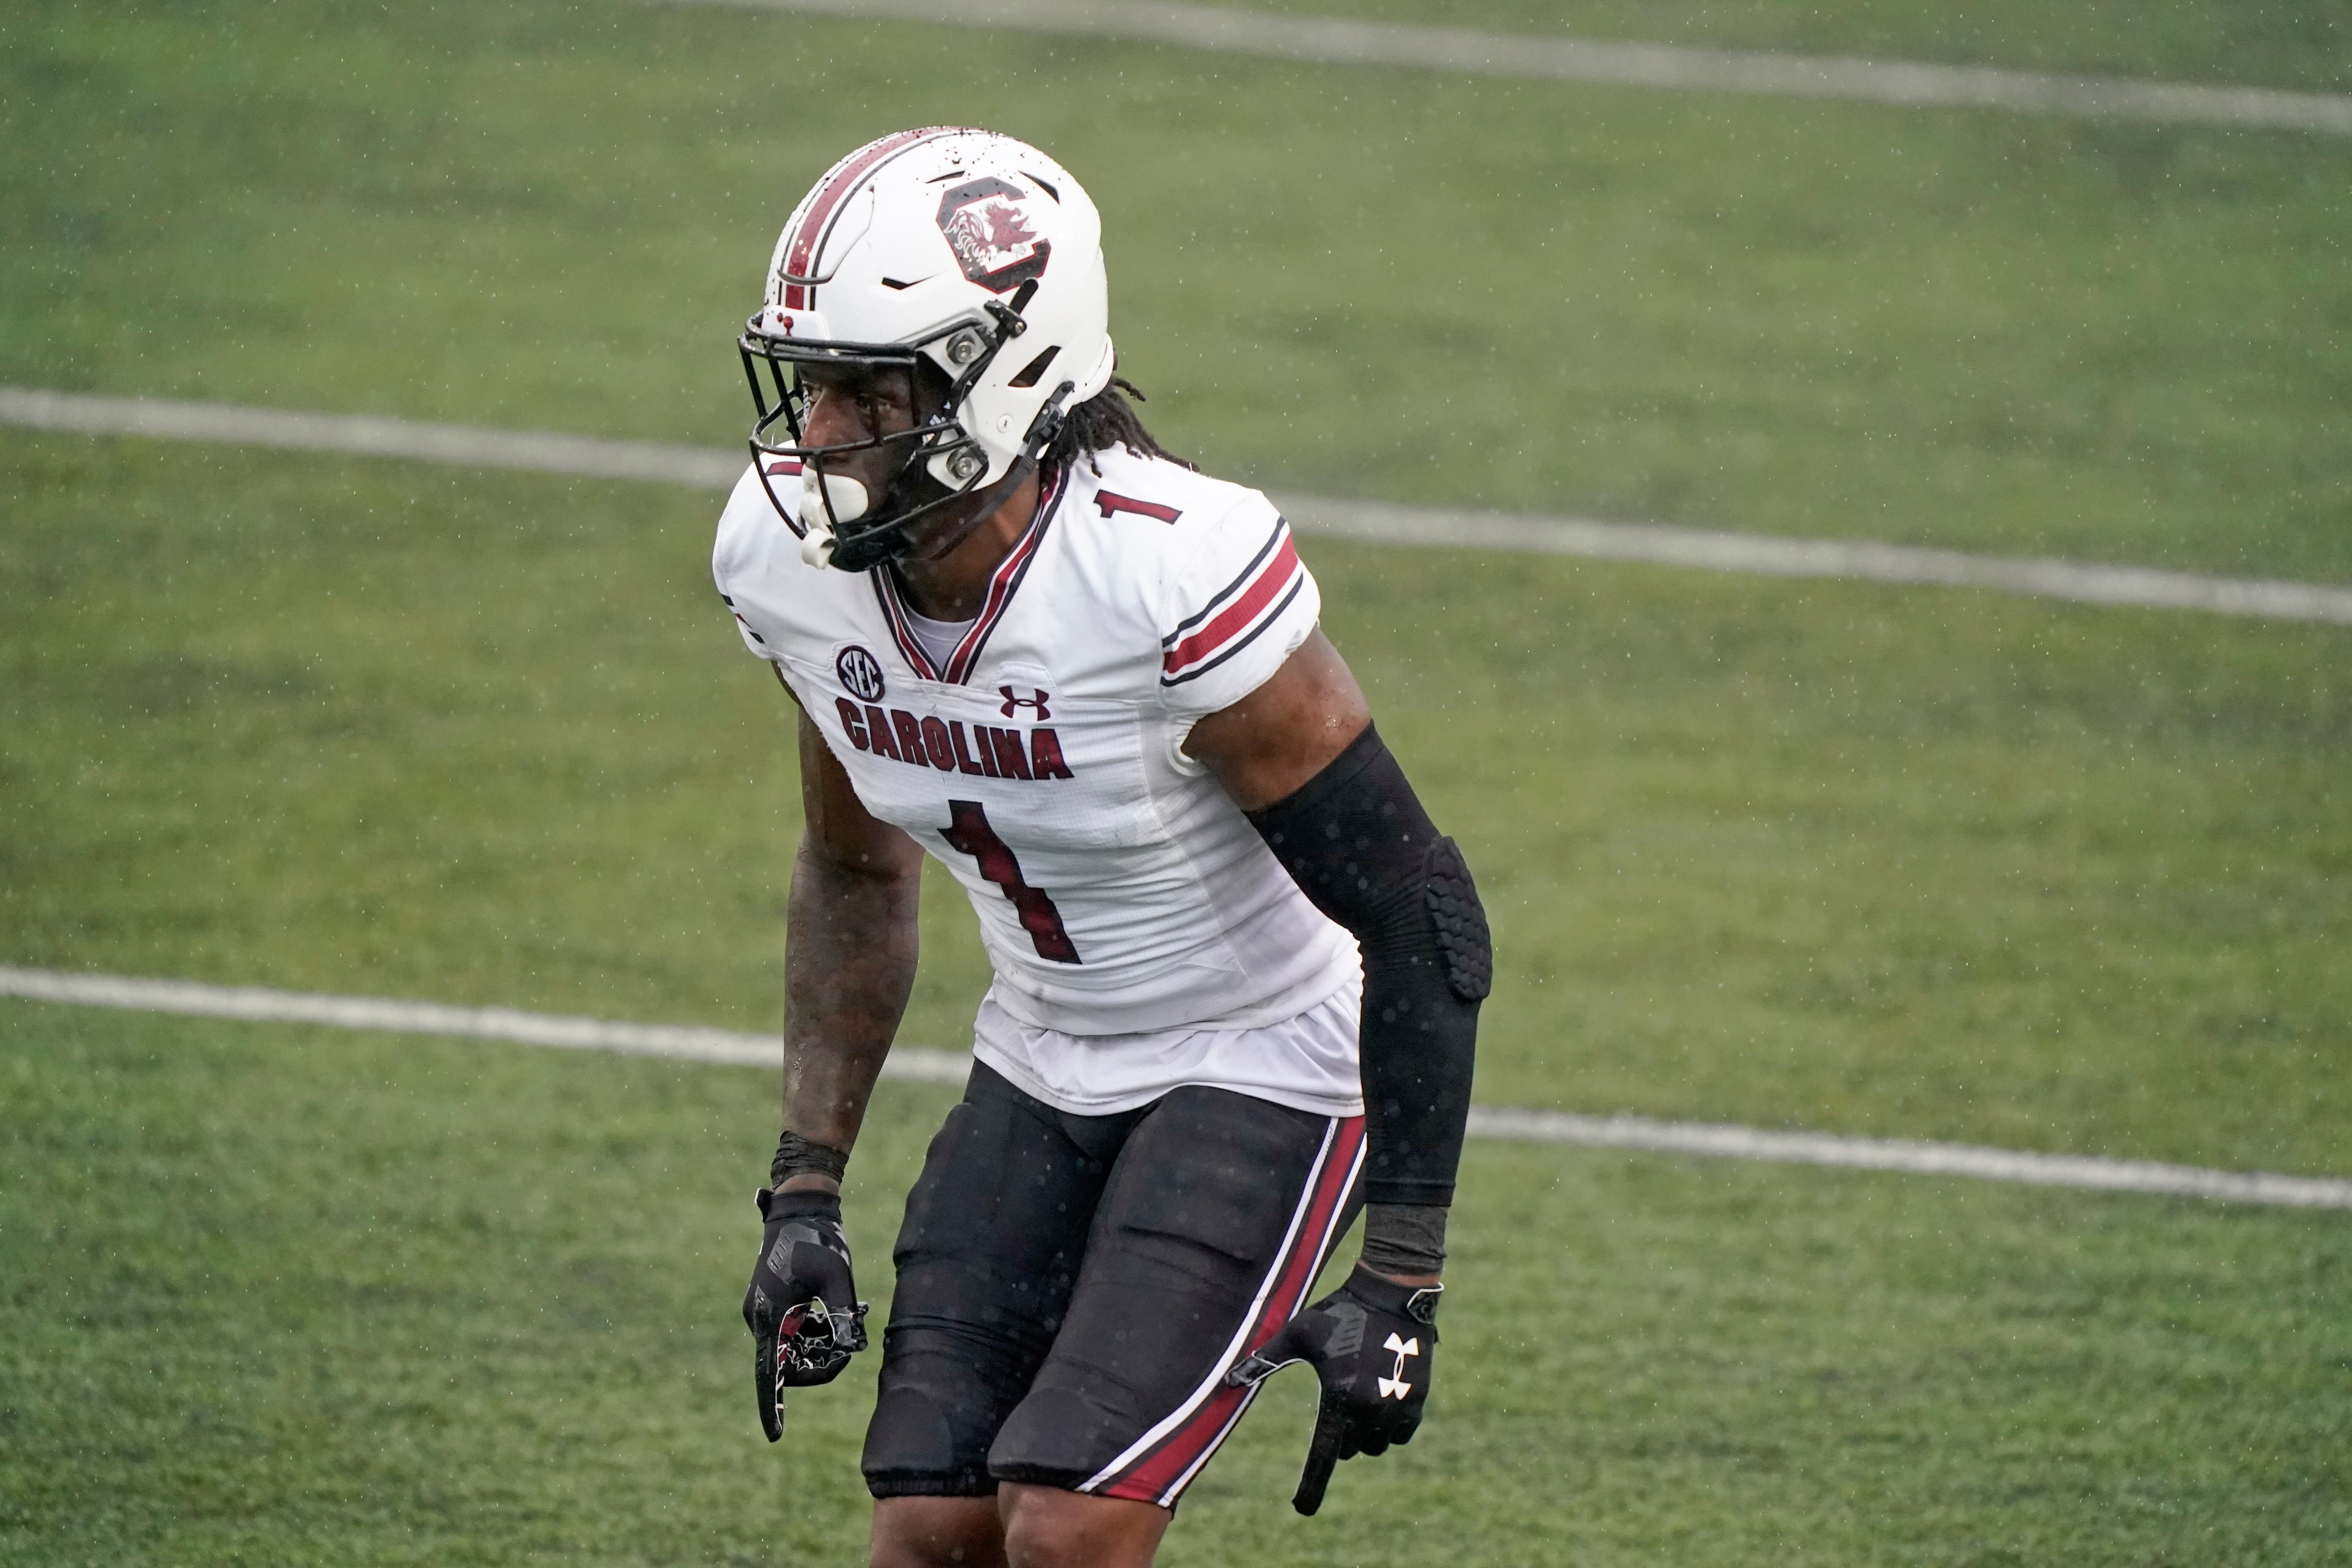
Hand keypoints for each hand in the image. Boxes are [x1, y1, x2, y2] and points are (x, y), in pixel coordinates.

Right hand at [742, 1187, 868, 1441]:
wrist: (800, 1209)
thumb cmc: (819, 1239)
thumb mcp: (837, 1277)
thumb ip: (843, 1316)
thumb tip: (849, 1349)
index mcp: (770, 1317)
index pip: (769, 1373)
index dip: (772, 1406)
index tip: (775, 1436)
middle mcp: (762, 1320)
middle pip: (790, 1364)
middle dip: (822, 1360)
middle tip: (852, 1343)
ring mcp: (767, 1314)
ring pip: (797, 1348)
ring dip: (823, 1342)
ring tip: (853, 1312)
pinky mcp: (776, 1307)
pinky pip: (797, 1333)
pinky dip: (817, 1330)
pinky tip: (838, 1309)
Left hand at [1225, 1264, 1440, 1514]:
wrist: (1391, 1293)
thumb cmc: (1339, 1312)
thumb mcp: (1298, 1334)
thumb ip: (1265, 1359)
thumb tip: (1228, 1380)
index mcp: (1338, 1397)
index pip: (1323, 1457)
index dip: (1311, 1487)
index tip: (1301, 1509)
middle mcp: (1369, 1410)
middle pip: (1349, 1450)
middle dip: (1341, 1437)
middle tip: (1339, 1398)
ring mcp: (1398, 1407)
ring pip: (1376, 1446)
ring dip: (1366, 1435)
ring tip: (1361, 1395)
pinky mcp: (1418, 1401)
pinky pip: (1401, 1435)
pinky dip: (1390, 1428)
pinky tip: (1383, 1397)